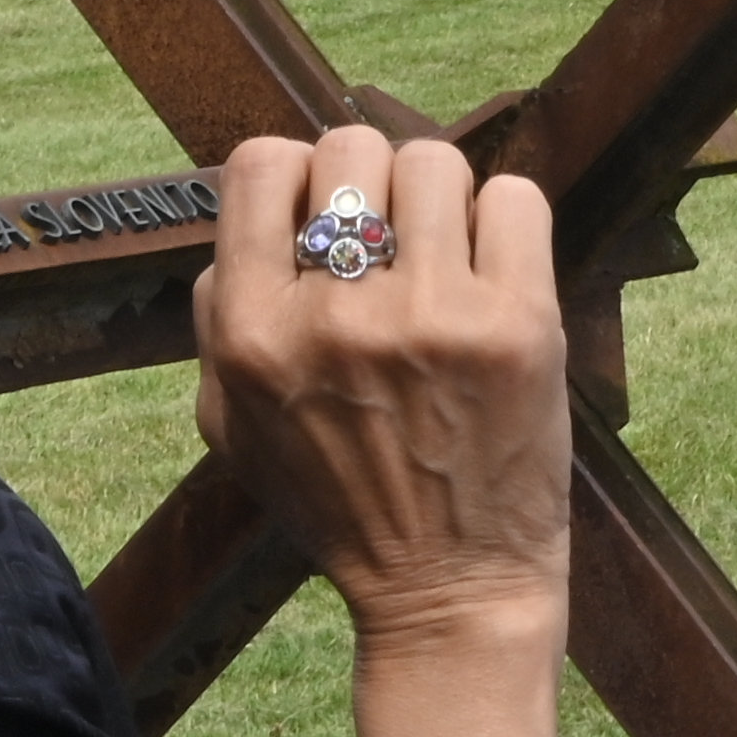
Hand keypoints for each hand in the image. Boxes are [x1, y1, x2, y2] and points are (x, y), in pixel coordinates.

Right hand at [197, 126, 570, 657]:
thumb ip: (218, 319)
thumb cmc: (340, 504)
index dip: (296, 174)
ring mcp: (431, 316)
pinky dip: (506, 223)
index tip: (322, 212)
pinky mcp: (518, 323)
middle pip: (352, 146)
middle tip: (391, 240)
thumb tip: (247, 219)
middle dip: (372, 181)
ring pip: (436, 162)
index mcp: (252, 337)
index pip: (261, 163)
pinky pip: (515, 198)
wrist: (450, 590)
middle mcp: (335, 318)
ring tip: (445, 259)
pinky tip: (493, 274)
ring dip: (441, 201)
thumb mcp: (234, 428)